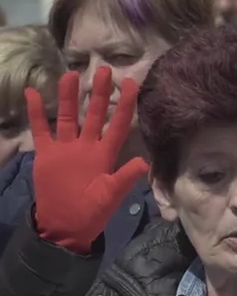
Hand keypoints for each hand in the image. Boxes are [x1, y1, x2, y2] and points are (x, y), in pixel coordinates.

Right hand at [27, 67, 148, 253]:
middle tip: (104, 70)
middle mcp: (88, 145)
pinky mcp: (48, 154)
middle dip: (100, 93)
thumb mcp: (111, 195)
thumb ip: (124, 177)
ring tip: (70, 74)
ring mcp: (67, 148)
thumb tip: (143, 162)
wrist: (65, 225)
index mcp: (106, 154)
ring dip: (69, 97)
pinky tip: (34, 92)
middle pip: (95, 114)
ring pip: (69, 116)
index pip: (119, 124)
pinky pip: (42, 129)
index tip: (131, 83)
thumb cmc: (92, 212)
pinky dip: (37, 112)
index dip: (126, 104)